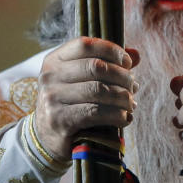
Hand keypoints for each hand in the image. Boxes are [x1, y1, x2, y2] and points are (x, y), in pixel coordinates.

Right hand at [33, 37, 139, 157]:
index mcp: (54, 60)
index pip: (86, 45)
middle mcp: (50, 76)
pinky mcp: (60, 120)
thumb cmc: (70, 103)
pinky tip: (125, 119)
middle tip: (134, 87)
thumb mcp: (82, 80)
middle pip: (96, 67)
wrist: (46, 137)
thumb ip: (107, 64)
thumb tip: (136, 54)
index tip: (128, 63)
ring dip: (123, 97)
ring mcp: (52, 98)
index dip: (112, 50)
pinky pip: (96, 113)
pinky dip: (116, 115)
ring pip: (99, 90)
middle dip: (122, 76)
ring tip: (131, 104)